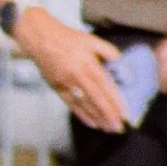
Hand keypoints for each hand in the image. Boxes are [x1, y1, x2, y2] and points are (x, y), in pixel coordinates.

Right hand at [15, 10, 127, 132]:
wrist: (39, 37)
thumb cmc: (68, 38)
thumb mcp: (92, 40)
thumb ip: (109, 51)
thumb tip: (122, 66)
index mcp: (88, 64)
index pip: (106, 87)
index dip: (117, 102)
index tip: (126, 115)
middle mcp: (77, 76)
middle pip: (96, 100)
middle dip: (109, 115)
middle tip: (120, 128)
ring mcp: (65, 83)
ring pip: (84, 104)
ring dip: (97, 118)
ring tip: (109, 128)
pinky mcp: (56, 87)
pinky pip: (70, 103)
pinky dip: (82, 114)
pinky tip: (92, 123)